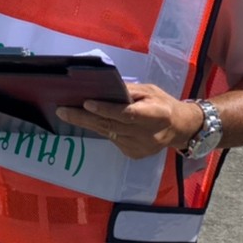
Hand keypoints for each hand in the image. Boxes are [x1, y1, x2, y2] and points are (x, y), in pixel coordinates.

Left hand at [56, 83, 205, 158]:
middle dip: (83, 118)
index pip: (127, 114)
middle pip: (111, 126)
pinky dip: (100, 129)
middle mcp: (147, 135)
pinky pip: (112, 139)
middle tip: (62, 110)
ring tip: (67, 113)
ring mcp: (139, 147)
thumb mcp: (150, 91)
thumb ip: (129, 91)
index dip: (106, 109)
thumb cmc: (163, 104)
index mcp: (155, 115)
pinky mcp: (133, 154)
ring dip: (86, 124)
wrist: (179, 128)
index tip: (87, 103)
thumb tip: (104, 87)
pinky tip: (88, 121)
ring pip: (108, 133)